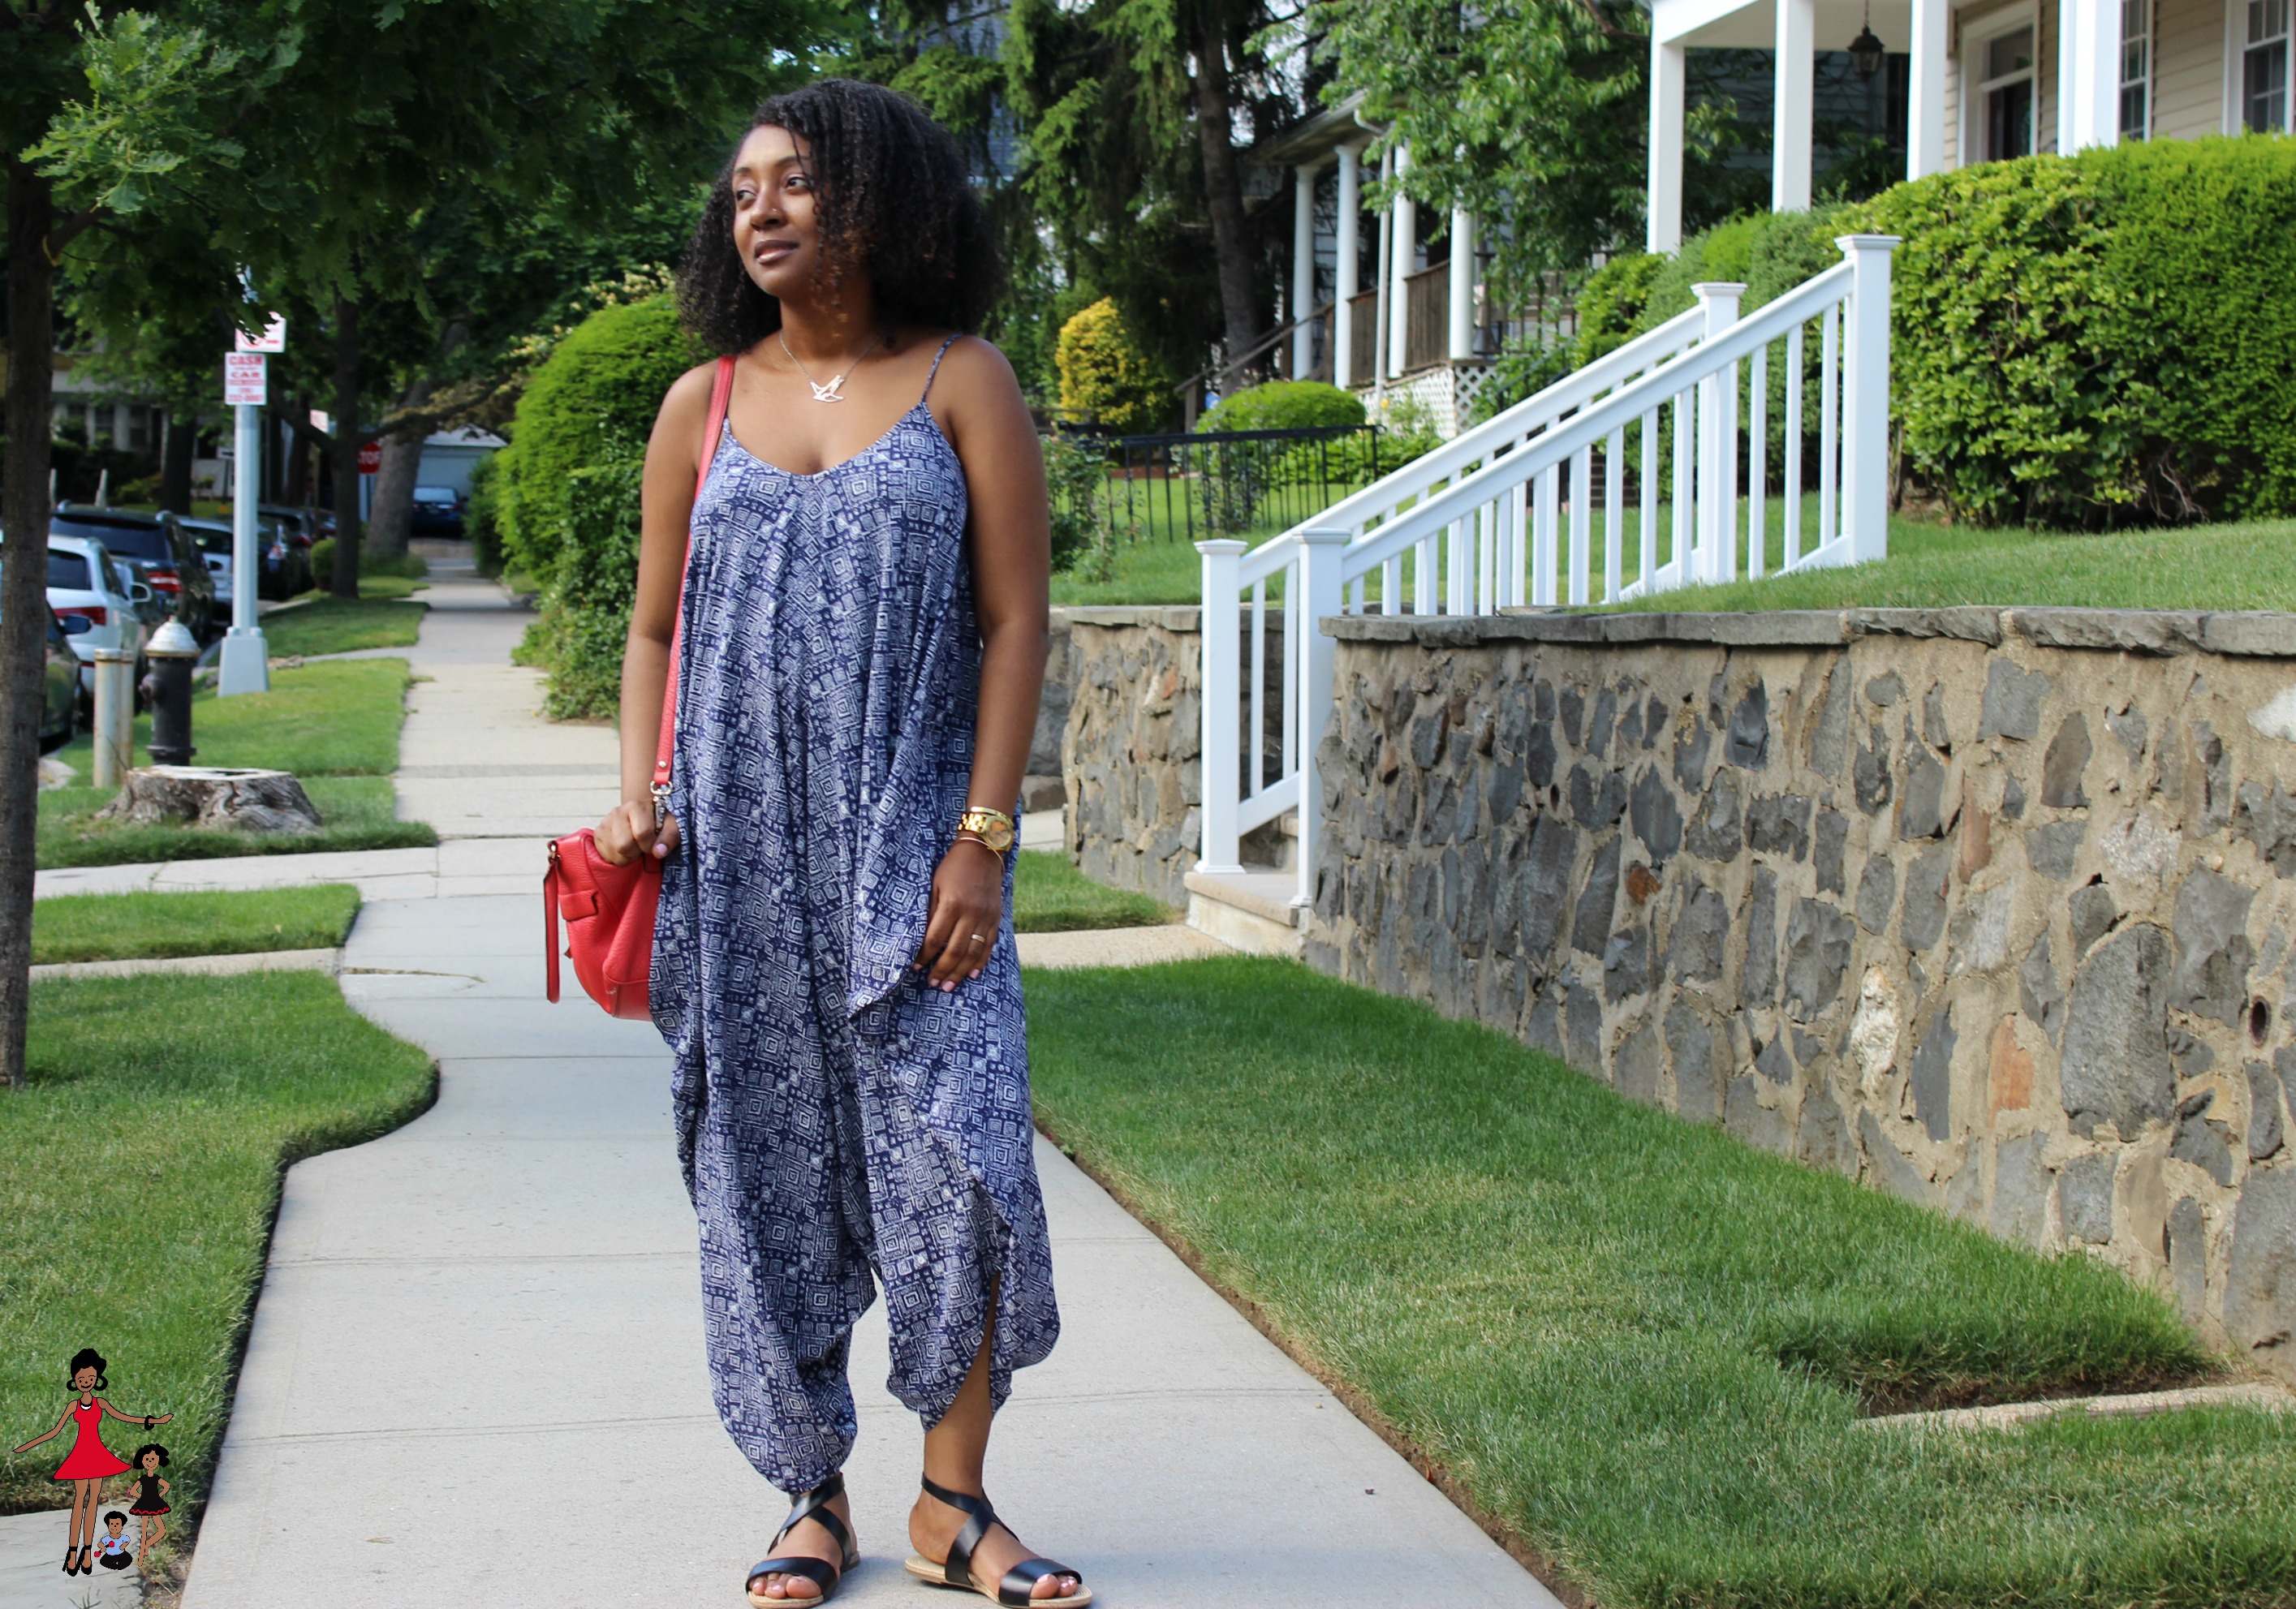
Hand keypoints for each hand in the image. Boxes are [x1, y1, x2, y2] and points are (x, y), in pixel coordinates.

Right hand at [595, 799, 678, 866]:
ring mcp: (605, 822)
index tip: (654, 843)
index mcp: (636, 806)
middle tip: (642, 846)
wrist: (643, 818)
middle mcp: (617, 811)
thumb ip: (669, 838)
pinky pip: (605, 855)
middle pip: (623, 845)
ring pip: (614, 853)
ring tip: (634, 847)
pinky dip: (617, 857)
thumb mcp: (672, 826)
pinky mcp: (597, 833)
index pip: (642, 833)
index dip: (650, 844)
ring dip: (627, 856)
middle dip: (636, 851)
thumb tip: (659, 852)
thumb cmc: (660, 822)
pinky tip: (624, 849)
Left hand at [914, 839, 1003, 990]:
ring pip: (973, 952)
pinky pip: (989, 944)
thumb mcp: (935, 884)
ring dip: (960, 972)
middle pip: (955, 950)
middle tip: (933, 984)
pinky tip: (972, 973)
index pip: (935, 938)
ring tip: (949, 986)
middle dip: (943, 970)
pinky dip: (981, 961)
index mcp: (952, 904)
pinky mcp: (996, 917)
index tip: (916, 966)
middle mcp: (971, 913)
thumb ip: (931, 911)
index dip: (925, 955)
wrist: (983, 851)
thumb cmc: (953, 866)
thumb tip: (924, 939)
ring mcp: (986, 917)